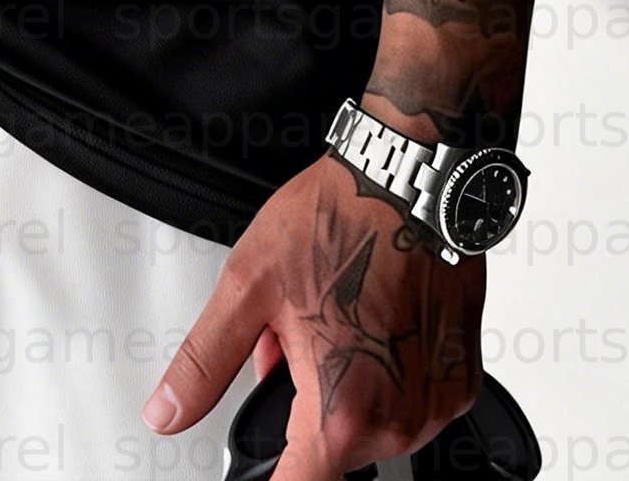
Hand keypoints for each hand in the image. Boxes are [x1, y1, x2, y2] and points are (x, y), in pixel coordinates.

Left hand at [145, 152, 482, 480]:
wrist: (410, 177)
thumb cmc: (338, 218)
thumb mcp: (247, 286)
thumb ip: (204, 363)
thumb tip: (167, 412)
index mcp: (341, 410)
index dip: (271, 479)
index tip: (263, 471)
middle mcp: (398, 419)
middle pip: (332, 452)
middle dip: (302, 407)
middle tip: (293, 342)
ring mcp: (435, 403)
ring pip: (371, 427)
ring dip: (345, 393)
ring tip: (334, 322)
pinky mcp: (460, 381)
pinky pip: (411, 403)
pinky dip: (386, 377)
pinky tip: (373, 324)